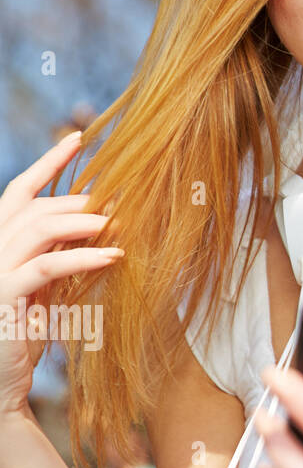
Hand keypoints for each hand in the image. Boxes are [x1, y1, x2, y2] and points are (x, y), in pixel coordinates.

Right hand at [0, 131, 121, 420]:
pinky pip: (45, 267)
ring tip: (121, 223)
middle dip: (81, 200)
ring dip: (84, 221)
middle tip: (125, 199)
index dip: (47, 162)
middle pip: (36, 207)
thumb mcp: (44, 284)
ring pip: (37, 228)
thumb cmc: (23, 332)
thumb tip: (101, 219)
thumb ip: (58, 250)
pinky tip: (114, 255)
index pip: (20, 191)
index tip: (76, 136)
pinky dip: (82, 257)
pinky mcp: (3, 298)